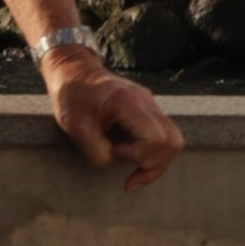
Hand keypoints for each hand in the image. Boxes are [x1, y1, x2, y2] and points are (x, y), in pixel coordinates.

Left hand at [45, 53, 182, 190]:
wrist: (74, 71)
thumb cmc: (71, 95)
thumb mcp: (74, 126)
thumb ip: (97, 151)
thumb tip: (116, 161)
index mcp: (127, 102)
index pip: (156, 137)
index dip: (138, 153)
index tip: (115, 150)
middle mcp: (145, 101)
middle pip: (171, 141)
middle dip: (152, 163)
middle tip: (127, 167)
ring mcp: (150, 104)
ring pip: (173, 140)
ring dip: (157, 162)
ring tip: (135, 174)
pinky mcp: (149, 110)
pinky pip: (164, 136)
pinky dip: (154, 154)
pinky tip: (136, 162)